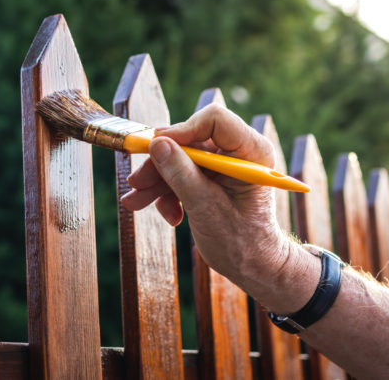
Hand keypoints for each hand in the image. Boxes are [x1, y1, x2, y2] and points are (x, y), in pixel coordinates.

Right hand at [120, 104, 289, 281]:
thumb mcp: (206, 207)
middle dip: (161, 163)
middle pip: (190, 141)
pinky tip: (169, 215)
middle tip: (136, 182)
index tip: (154, 147)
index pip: (214, 120)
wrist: (252, 267)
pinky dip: (168, 193)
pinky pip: (182, 174)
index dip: (182, 131)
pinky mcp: (211, 177)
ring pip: (180, 158)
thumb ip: (180, 174)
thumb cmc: (242, 241)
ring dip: (157, 181)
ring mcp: (223, 165)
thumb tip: (156, 144)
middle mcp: (238, 152)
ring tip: (136, 202)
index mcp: (251, 151)